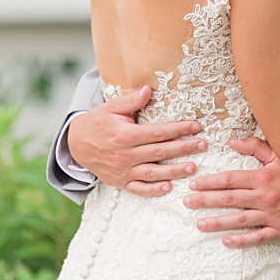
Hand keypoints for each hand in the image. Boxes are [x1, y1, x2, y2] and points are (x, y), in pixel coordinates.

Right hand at [66, 86, 206, 196]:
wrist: (76, 144)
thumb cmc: (98, 123)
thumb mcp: (111, 107)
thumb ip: (131, 100)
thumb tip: (149, 89)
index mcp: (125, 135)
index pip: (158, 132)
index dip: (178, 129)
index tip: (195, 126)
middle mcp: (125, 154)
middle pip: (160, 151)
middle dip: (183, 148)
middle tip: (203, 145)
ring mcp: (122, 170)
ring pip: (153, 172)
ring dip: (174, 170)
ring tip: (193, 167)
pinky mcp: (120, 182)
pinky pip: (139, 188)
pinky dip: (154, 190)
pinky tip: (169, 187)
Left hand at [184, 136, 279, 246]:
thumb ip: (255, 147)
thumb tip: (232, 140)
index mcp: (262, 177)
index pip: (229, 179)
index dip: (209, 182)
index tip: (194, 184)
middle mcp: (264, 196)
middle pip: (229, 199)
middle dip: (205, 201)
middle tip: (187, 202)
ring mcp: (272, 215)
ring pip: (239, 219)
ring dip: (217, 222)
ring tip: (199, 224)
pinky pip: (257, 236)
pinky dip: (241, 240)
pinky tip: (226, 241)